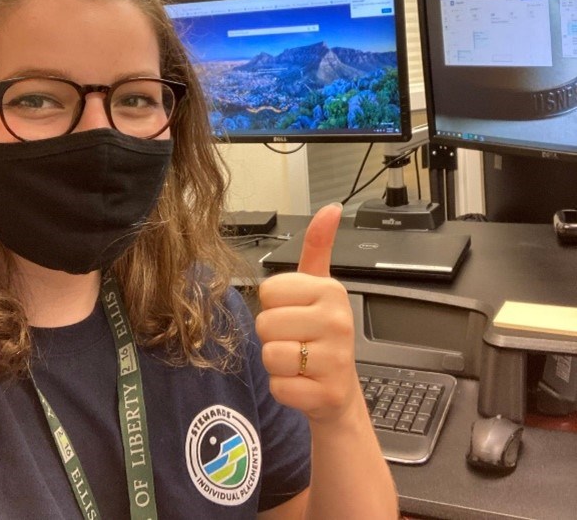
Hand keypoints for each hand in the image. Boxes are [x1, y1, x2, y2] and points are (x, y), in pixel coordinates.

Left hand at [256, 203, 361, 423]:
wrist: (337, 387)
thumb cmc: (321, 333)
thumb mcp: (318, 287)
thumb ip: (318, 246)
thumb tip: (330, 208)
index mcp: (331, 290)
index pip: (268, 292)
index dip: (274, 306)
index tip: (295, 314)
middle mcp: (338, 321)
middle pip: (266, 323)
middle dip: (273, 336)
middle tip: (296, 341)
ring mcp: (336, 359)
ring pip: (270, 355)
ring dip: (277, 363)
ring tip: (299, 362)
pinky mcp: (326, 393)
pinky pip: (279, 386)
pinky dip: (284, 388)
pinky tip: (303, 383)